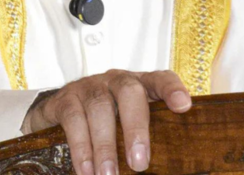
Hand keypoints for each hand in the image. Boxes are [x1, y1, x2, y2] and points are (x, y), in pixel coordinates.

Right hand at [21, 70, 191, 174]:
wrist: (59, 110)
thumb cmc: (108, 120)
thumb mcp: (129, 123)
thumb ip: (149, 137)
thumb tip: (165, 170)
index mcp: (139, 84)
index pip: (160, 79)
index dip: (172, 89)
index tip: (184, 106)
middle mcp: (116, 80)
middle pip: (129, 93)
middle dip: (135, 128)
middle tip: (139, 163)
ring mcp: (90, 86)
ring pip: (99, 108)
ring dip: (105, 146)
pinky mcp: (66, 99)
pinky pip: (73, 120)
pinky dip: (81, 148)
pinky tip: (86, 171)